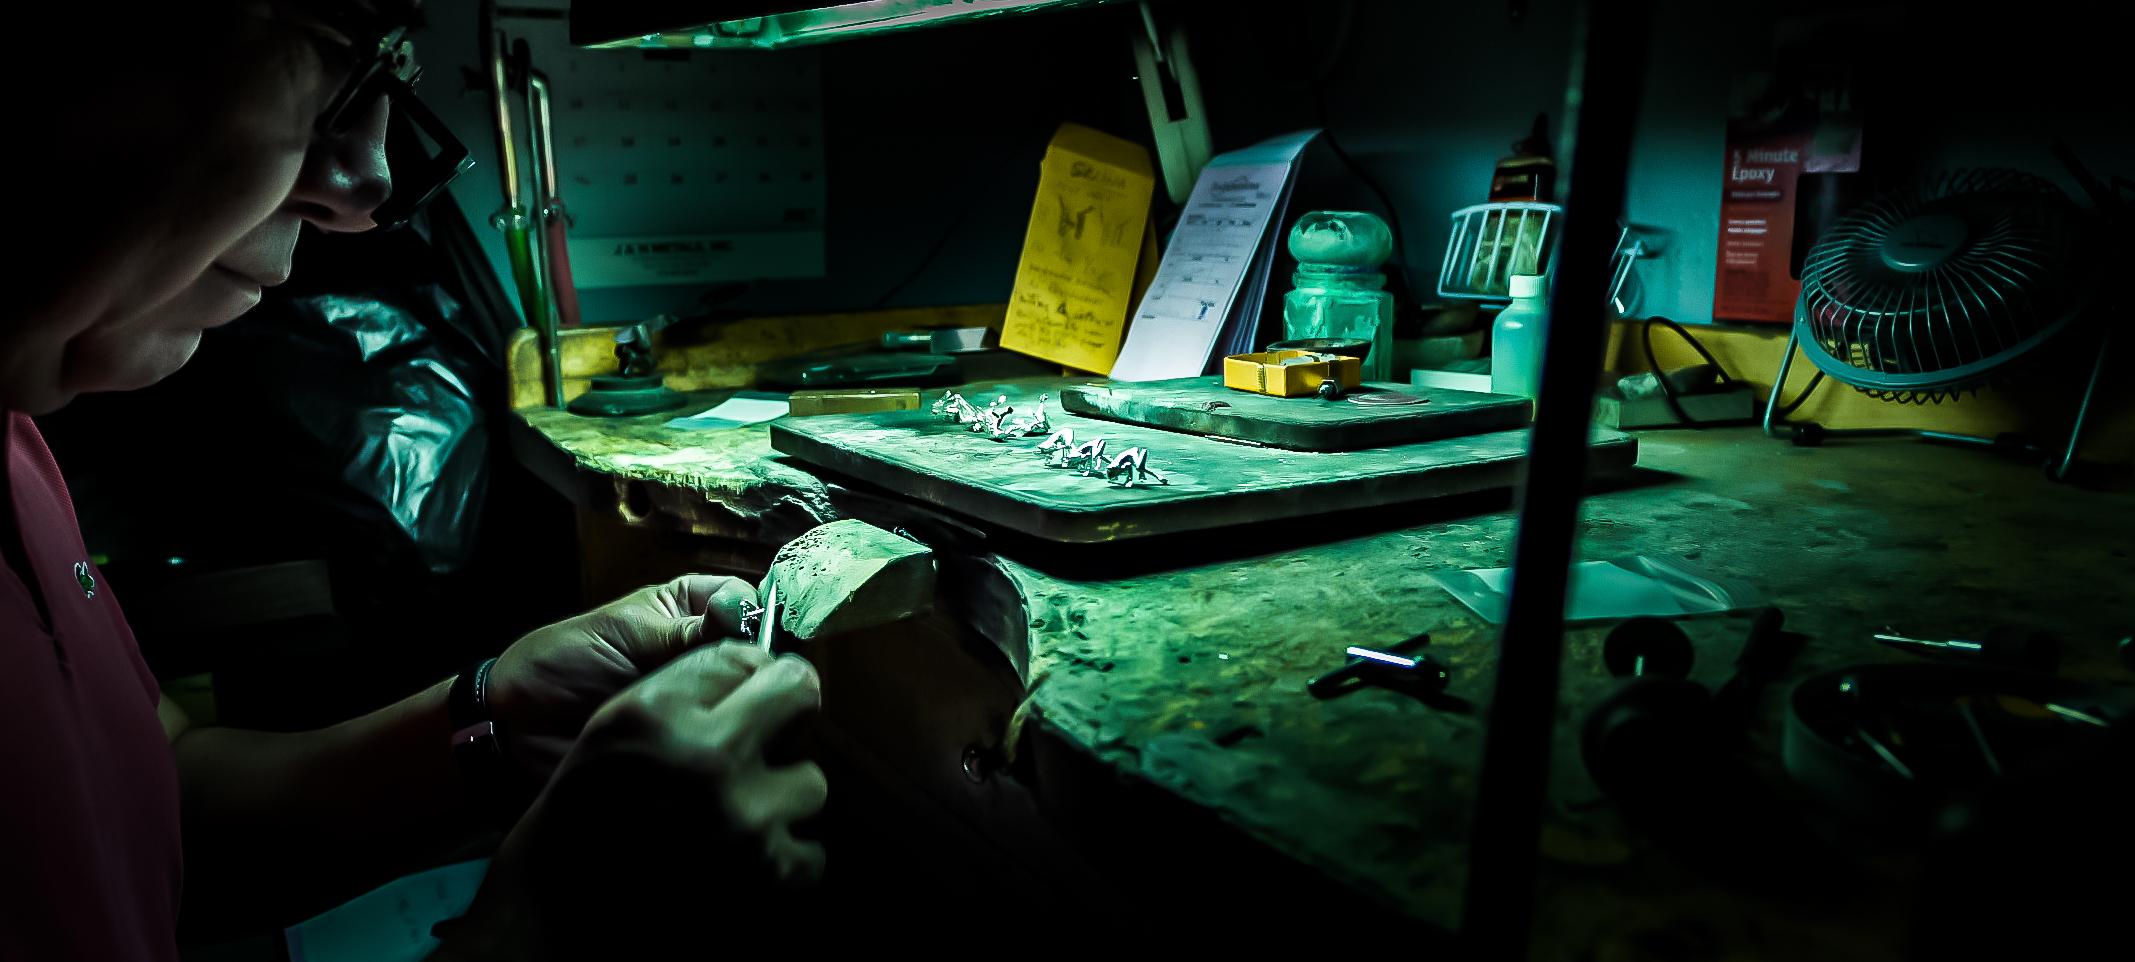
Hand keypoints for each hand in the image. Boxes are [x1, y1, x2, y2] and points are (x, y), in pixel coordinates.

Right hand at [439, 642, 825, 959]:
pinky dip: (783, 861)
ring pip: (811, 781)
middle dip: (787, 714)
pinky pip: (811, 852)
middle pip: (800, 694)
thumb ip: (687, 688)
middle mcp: (706, 756)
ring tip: (738, 816)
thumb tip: (765, 666)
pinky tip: (743, 859)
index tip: (741, 701)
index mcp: (660, 712)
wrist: (557, 907)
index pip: (747, 656)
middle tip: (762, 743)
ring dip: (781, 800)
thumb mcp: (617, 725)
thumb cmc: (586, 809)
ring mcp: (741, 818)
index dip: (750, 678)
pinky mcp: (763, 874)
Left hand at [487, 574, 757, 775]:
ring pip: (751, 699)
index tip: (747, 643)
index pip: (747, 601)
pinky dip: (727, 745)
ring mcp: (705, 703)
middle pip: (760, 653)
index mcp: (691, 609)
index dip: (755, 619)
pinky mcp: (696, 747)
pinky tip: (720, 749)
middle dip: (754, 671)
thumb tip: (745, 616)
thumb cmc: (561, 663)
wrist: (517, 732)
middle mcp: (707, 654)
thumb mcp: (623, 634)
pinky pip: (727, 742)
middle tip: (734, 690)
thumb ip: (684, 630)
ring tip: (721, 722)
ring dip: (741, 709)